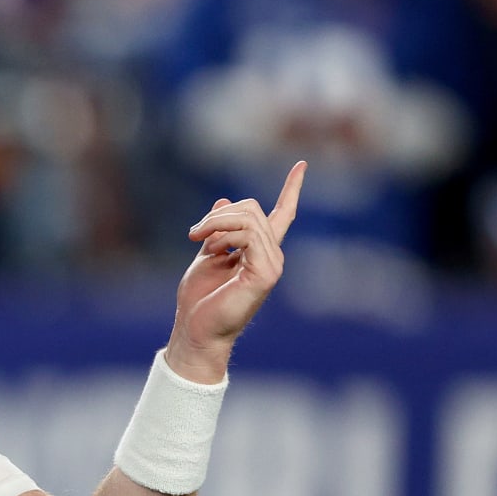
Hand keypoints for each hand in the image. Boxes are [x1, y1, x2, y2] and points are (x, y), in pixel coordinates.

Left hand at [168, 161, 305, 382]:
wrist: (195, 329)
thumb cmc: (199, 299)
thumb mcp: (207, 254)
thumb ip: (217, 230)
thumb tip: (224, 200)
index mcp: (259, 251)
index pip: (283, 214)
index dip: (292, 189)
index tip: (302, 165)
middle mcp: (271, 255)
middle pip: (252, 209)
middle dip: (218, 214)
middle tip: (194, 233)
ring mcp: (272, 264)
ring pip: (249, 218)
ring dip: (215, 223)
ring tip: (197, 240)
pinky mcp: (266, 273)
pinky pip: (249, 235)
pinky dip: (224, 236)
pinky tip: (213, 251)